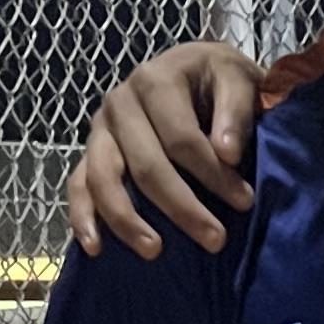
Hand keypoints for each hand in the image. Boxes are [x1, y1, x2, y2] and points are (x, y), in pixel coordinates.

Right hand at [65, 42, 262, 258]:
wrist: (194, 72)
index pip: (181, 137)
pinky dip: (82, 216)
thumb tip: (227, 153)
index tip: (245, 201)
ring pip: (104, 178)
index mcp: (155, 80)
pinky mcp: (90, 152)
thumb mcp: (239, 79)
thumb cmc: (219, 81)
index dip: (213, 174)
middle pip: (145, 164)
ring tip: (154, 251)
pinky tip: (94, 247)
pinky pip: (78, 185)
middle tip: (215, 241)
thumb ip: (236, 110)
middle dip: (181, 206)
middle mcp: (119, 102)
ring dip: (126, 219)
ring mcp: (100, 129)